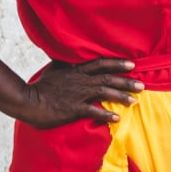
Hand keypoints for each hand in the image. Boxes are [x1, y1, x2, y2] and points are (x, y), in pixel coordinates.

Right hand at [20, 57, 142, 128]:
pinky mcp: (73, 109)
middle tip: (142, 85)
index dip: (117, 63)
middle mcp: (80, 80)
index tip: (132, 65)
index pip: (101, 63)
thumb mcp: (55, 68)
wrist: (28, 101)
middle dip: (126, 81)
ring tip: (134, 100)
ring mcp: (78, 94)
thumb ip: (66, 62)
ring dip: (121, 96)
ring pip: (104, 92)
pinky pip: (93, 111)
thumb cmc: (41, 85)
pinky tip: (117, 118)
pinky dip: (106, 114)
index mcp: (77, 70)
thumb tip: (71, 53)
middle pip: (107, 78)